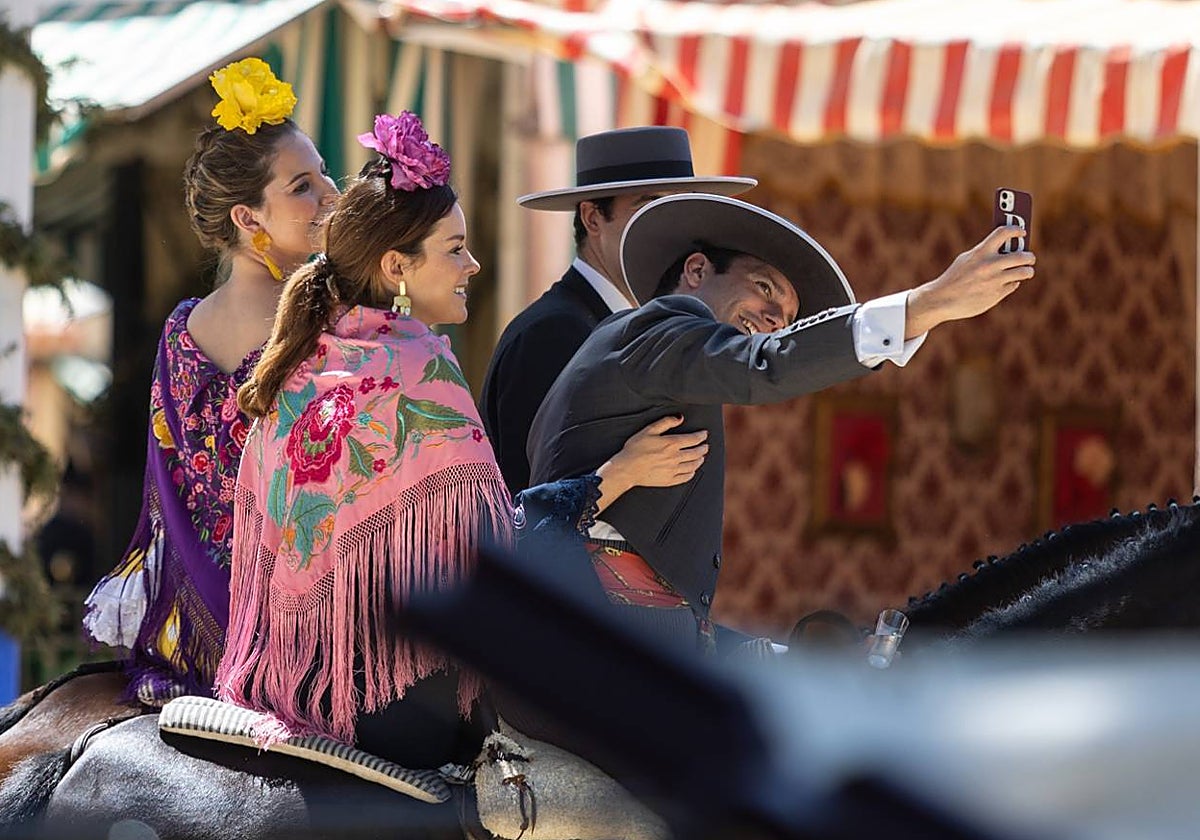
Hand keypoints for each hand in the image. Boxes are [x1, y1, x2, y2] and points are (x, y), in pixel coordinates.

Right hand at [594, 415, 708, 511]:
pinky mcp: (669, 480)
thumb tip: (680, 418)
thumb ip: (665, 422)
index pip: (693, 439)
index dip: (701, 436)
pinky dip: (692, 473)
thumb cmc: (635, 449)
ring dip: (699, 460)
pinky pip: (685, 477)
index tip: (704, 434)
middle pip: (696, 453)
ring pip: (693, 465)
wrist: (627, 469)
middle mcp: (675, 457)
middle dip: (703, 448)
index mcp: (671, 444)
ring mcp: (673, 470)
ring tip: (701, 457)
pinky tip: (692, 470)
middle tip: (705, 446)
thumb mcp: (648, 430)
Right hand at [904, 225, 1035, 337]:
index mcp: (980, 252)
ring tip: (1026, 271)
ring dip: (1027, 271)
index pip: (1004, 232)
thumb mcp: (966, 260)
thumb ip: (984, 253)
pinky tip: (1006, 283)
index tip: (1022, 232)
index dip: (1016, 230)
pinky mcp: (996, 295)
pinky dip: (1012, 284)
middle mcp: (989, 265)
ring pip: (1024, 272)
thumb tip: (1006, 248)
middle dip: (1029, 256)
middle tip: (1030, 258)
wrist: (942, 300)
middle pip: (1022, 256)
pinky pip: (1013, 285)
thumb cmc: (954, 278)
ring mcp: (994, 281)